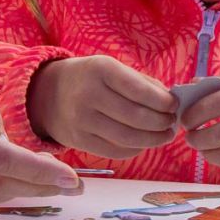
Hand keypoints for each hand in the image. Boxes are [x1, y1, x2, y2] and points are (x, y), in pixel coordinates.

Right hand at [28, 56, 176, 157]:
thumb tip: (171, 101)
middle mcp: (88, 94)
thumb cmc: (89, 78)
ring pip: (128, 138)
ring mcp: (81, 120)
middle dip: (162, 123)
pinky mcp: (78, 141)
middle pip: (136, 117)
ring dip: (154, 139)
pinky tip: (145, 143)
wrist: (45, 94)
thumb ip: (141, 82)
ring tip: (165, 135)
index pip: (139, 90)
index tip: (174, 105)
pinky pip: (115, 151)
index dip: (163, 102)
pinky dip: (136, 149)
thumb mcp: (111, 68)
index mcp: (100, 70)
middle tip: (173, 123)